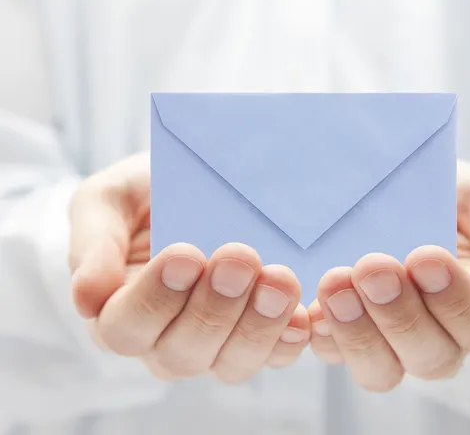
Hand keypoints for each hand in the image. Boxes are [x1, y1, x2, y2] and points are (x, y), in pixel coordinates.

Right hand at [69, 153, 309, 381]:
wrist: (197, 185)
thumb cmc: (148, 193)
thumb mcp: (109, 198)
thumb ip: (94, 241)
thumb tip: (87, 295)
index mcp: (118, 309)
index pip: (125, 327)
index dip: (154, 299)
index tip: (185, 254)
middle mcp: (164, 338)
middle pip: (182, 351)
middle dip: (214, 307)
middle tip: (240, 258)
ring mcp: (214, 342)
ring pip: (230, 362)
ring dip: (257, 325)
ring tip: (279, 280)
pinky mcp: (256, 335)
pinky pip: (273, 355)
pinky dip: (288, 339)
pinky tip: (303, 314)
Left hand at [309, 161, 469, 391]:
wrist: (386, 184)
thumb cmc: (441, 192)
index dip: (456, 301)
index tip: (425, 256)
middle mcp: (438, 333)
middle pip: (431, 357)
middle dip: (401, 316)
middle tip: (372, 266)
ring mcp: (387, 338)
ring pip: (381, 370)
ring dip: (357, 332)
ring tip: (335, 283)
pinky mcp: (343, 331)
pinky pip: (332, 352)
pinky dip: (321, 335)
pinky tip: (308, 307)